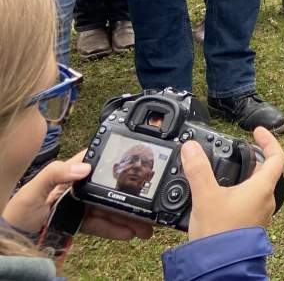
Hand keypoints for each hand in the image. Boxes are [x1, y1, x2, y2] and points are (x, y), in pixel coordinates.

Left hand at [3, 152, 152, 241]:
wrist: (13, 242)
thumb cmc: (18, 212)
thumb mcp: (34, 190)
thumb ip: (55, 174)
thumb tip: (84, 168)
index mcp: (70, 173)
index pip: (99, 163)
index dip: (119, 164)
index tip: (140, 168)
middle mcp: (79, 188)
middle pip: (111, 190)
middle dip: (131, 197)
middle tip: (148, 204)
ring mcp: (82, 207)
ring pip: (110, 209)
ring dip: (129, 217)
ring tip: (145, 225)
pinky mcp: (81, 224)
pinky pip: (102, 226)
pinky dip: (116, 230)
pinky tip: (129, 233)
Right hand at [181, 127, 283, 241]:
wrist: (220, 266)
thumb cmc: (219, 234)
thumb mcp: (206, 196)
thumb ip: (198, 170)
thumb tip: (192, 148)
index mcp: (262, 187)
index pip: (277, 156)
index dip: (269, 140)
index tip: (258, 131)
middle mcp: (266, 200)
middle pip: (266, 171)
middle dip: (253, 158)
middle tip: (239, 151)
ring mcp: (259, 214)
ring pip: (257, 188)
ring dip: (245, 176)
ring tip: (227, 171)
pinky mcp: (250, 225)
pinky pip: (249, 202)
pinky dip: (239, 192)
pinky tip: (221, 195)